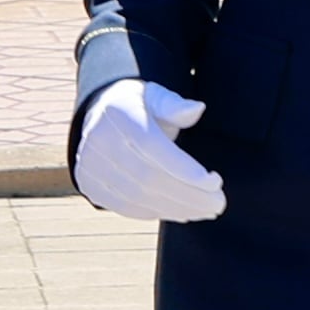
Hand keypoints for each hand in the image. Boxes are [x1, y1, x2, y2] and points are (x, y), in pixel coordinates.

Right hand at [72, 79, 225, 224]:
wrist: (98, 116)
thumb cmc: (137, 106)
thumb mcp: (154, 96)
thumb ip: (175, 105)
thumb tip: (198, 109)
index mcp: (118, 113)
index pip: (152, 147)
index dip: (185, 169)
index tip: (215, 182)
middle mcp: (99, 140)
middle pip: (148, 177)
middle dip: (188, 195)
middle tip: (218, 204)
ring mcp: (91, 166)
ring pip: (139, 197)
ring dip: (177, 208)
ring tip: (205, 210)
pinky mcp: (90, 186)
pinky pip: (127, 207)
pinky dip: (158, 212)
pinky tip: (182, 212)